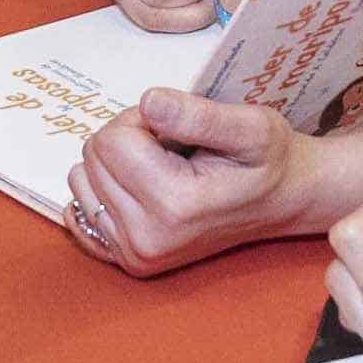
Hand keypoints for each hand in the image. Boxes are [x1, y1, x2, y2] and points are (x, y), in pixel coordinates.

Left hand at [63, 88, 326, 275]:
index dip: (141, 120)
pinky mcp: (128, 260)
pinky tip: (138, 189)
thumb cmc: (269, 160)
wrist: (282, 202)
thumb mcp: (252, 126)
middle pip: (93, 158)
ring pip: (83, 180)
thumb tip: (148, 102)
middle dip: (128, 140)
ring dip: (117, 164)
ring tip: (163, 168)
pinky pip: (80, 211)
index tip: (178, 129)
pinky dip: (103, 191)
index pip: (111, 140)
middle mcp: (147, 237)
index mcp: (174, 205)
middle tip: (174, 148)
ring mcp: (135, 254)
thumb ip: (198, 114)